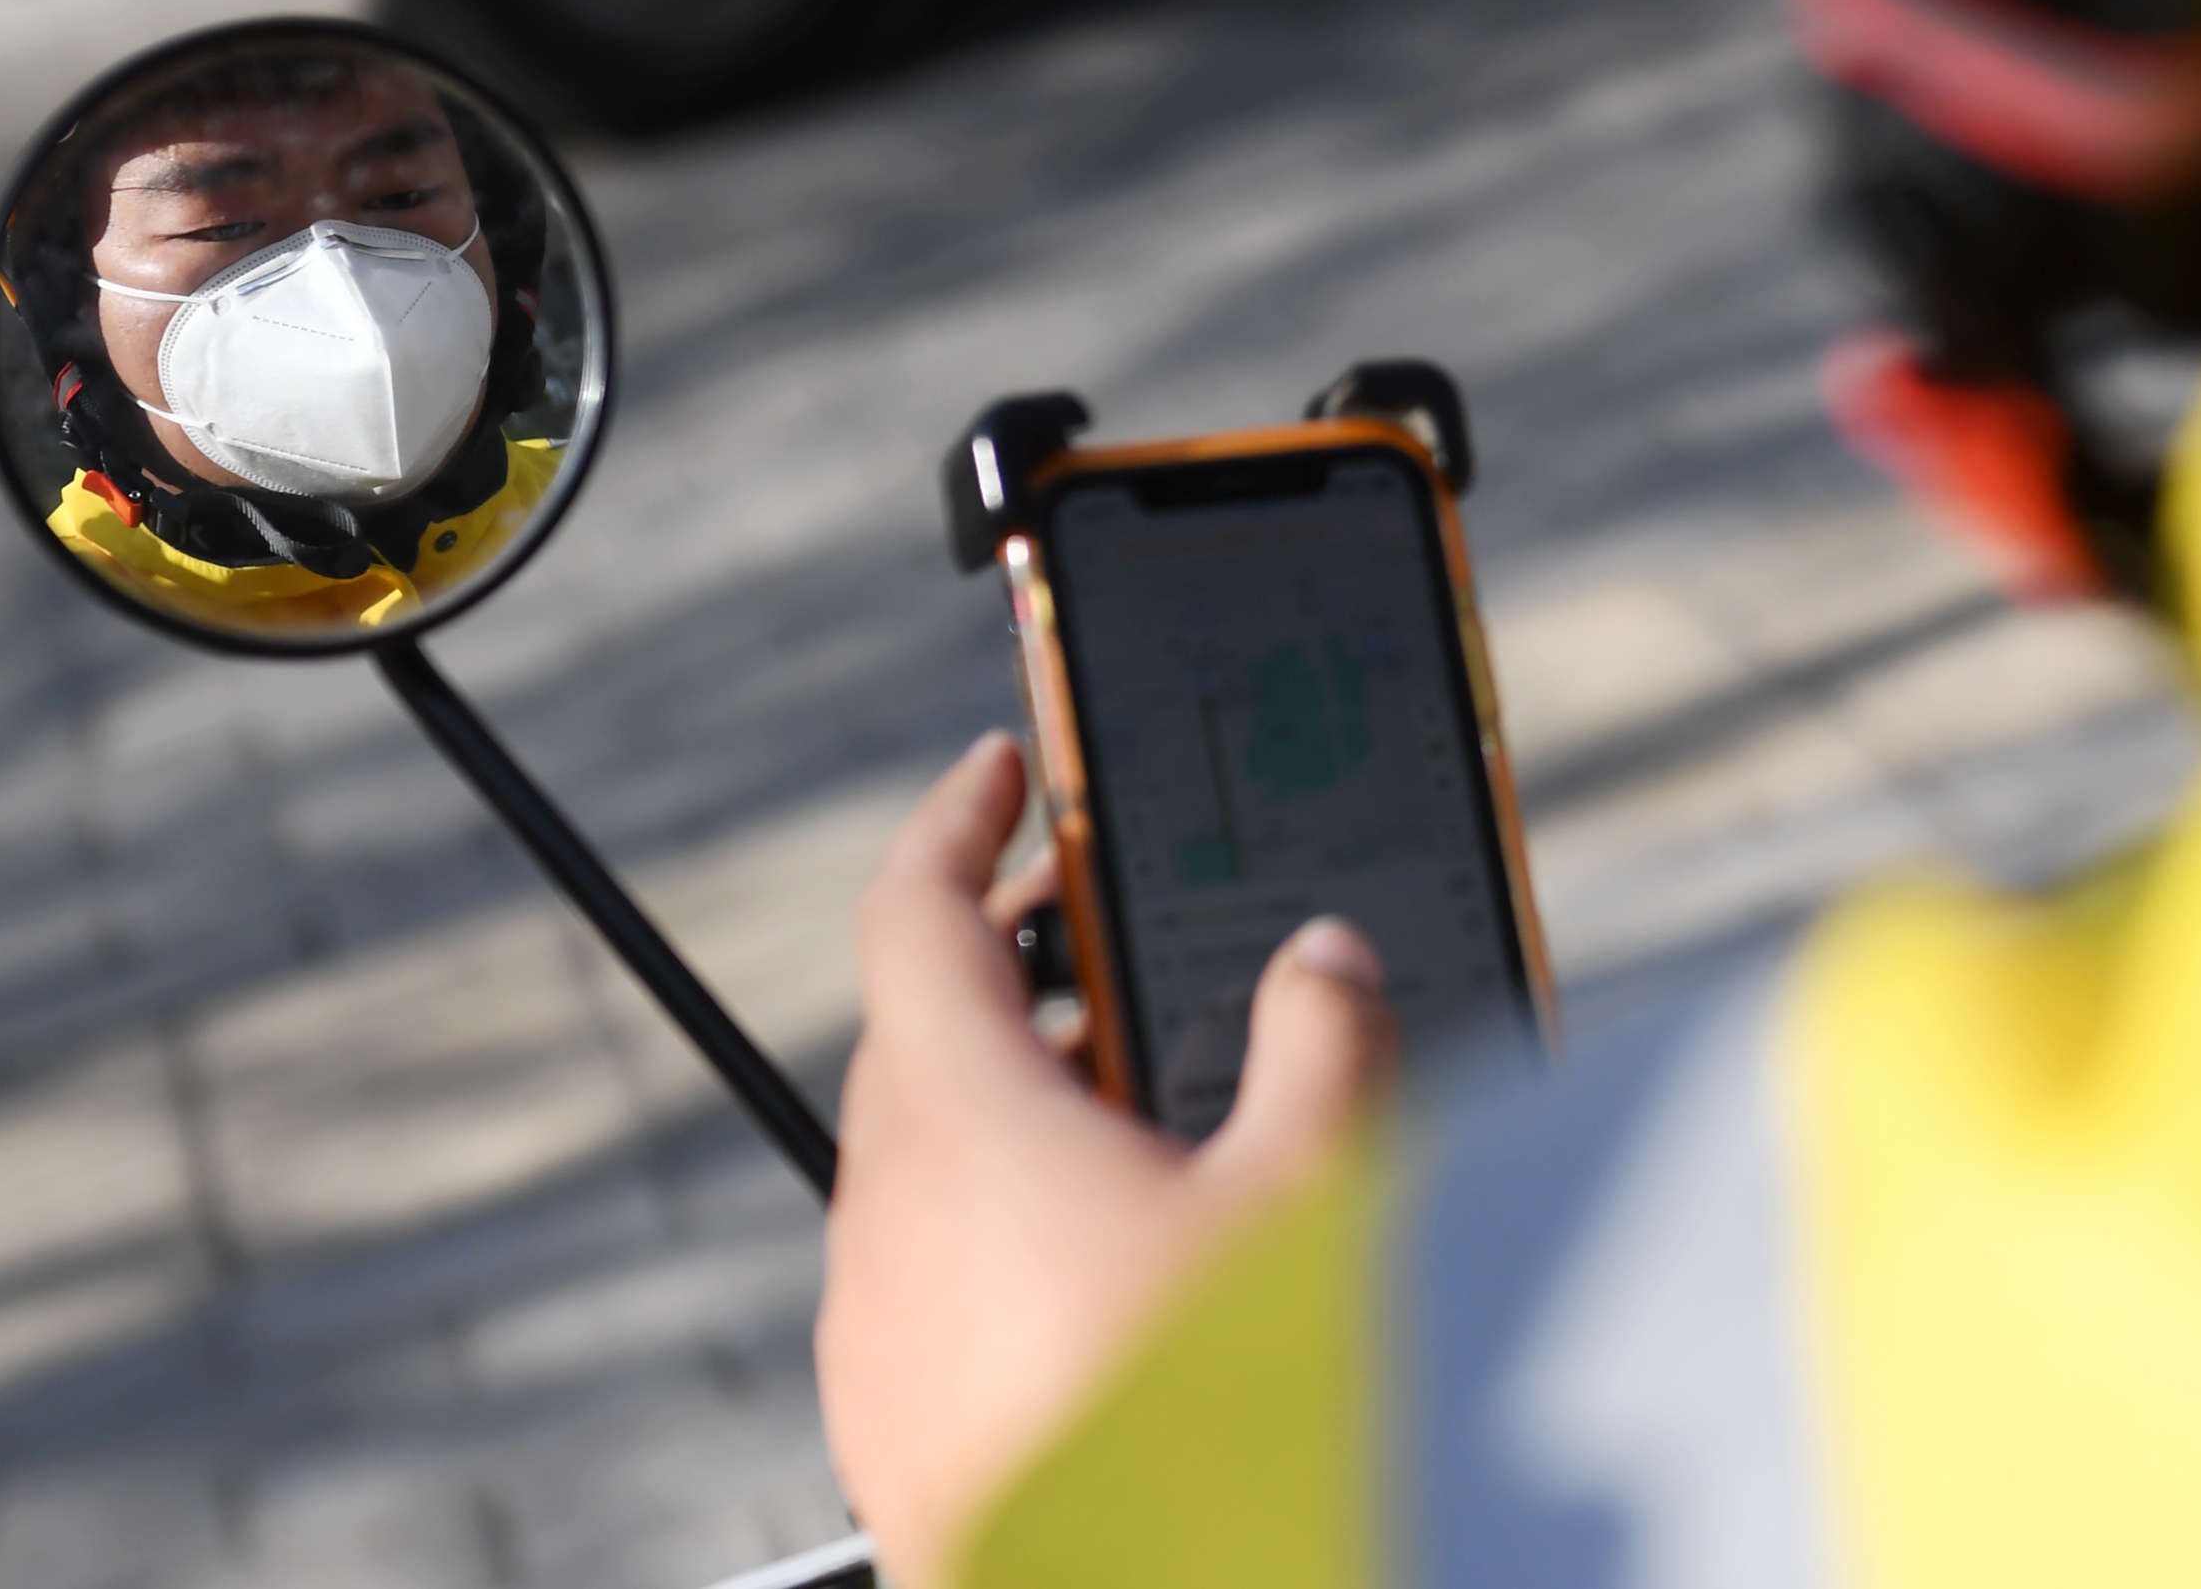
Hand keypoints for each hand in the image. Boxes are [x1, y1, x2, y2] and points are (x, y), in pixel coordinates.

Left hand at [820, 733, 1396, 1587]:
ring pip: (922, 1167)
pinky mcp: (887, 1428)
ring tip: (1137, 1116)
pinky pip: (925, 1280)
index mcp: (961, 1123)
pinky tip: (1106, 1272)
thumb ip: (1322, 1049)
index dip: (955, 818)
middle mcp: (886, 1218)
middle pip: (918, 1037)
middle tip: (1102, 940)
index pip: (911, 913)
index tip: (1000, 773)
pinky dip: (994, 1229)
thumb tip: (1326, 965)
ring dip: (1009, 1111)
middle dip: (1010, 970)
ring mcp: (874, 1332)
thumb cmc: (1199, 1427)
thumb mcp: (1302, 1200)